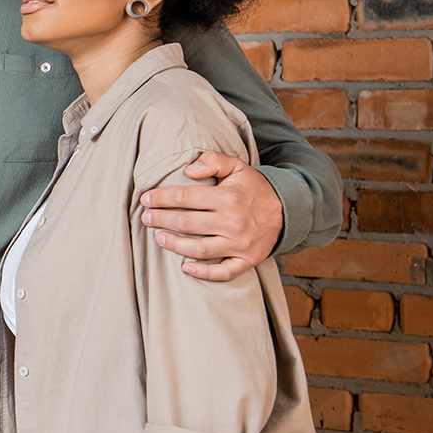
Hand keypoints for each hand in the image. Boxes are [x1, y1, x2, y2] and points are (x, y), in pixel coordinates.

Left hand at [139, 151, 281, 282]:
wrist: (288, 210)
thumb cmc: (253, 188)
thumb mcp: (237, 167)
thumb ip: (213, 160)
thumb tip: (188, 169)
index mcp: (229, 197)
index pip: (185, 197)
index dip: (161, 198)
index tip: (145, 199)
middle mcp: (233, 222)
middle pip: (187, 223)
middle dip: (161, 220)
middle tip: (145, 218)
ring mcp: (240, 244)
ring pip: (200, 248)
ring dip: (175, 245)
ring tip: (158, 238)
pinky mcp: (247, 260)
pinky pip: (224, 272)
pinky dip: (204, 272)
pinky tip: (186, 267)